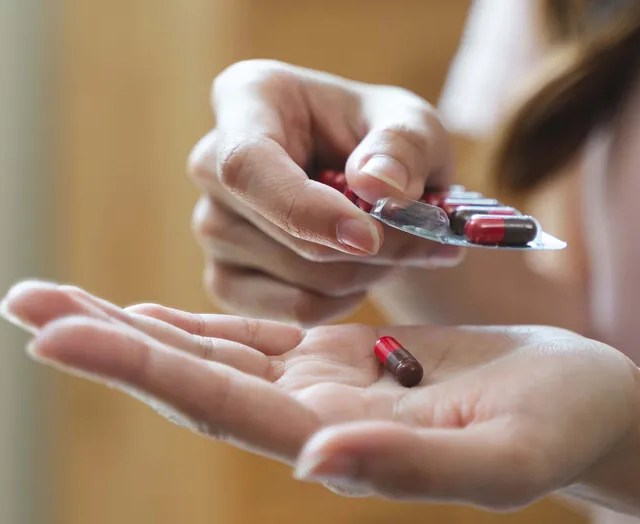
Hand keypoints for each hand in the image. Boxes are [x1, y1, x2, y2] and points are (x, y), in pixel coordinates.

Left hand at [0, 281, 639, 509]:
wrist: (588, 411)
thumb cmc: (561, 434)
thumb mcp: (502, 459)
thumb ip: (410, 466)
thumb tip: (313, 462)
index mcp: (342, 441)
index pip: (221, 404)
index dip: (140, 366)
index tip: (58, 334)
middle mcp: (315, 419)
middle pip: (193, 377)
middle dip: (107, 341)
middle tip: (22, 304)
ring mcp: (326, 387)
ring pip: (212, 354)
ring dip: (132, 327)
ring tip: (56, 301)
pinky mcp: (346, 357)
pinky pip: (255, 338)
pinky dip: (197, 323)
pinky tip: (146, 309)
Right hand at [190, 60, 464, 325]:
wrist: (380, 189)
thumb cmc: (389, 143)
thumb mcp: (416, 126)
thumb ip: (404, 146)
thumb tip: (375, 184)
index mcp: (247, 99)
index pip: (247, 164)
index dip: (305, 209)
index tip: (369, 237)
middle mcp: (212, 163)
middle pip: (283, 229)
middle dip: (368, 247)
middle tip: (427, 238)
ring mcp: (212, 226)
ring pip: (297, 278)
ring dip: (365, 273)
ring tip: (394, 244)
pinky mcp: (226, 279)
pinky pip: (294, 309)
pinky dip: (344, 302)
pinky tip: (363, 272)